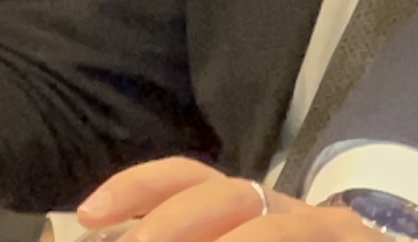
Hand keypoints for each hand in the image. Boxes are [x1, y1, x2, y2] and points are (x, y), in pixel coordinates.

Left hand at [75, 159, 387, 241]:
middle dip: (171, 222)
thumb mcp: (234, 236)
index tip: (88, 214)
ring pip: (273, 226)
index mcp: (247, 213)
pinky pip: (302, 238)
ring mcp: (329, 230)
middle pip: (224, 193)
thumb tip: (114, 239)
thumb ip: (188, 234)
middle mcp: (287, 211)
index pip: (188, 181)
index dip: (139, 188)